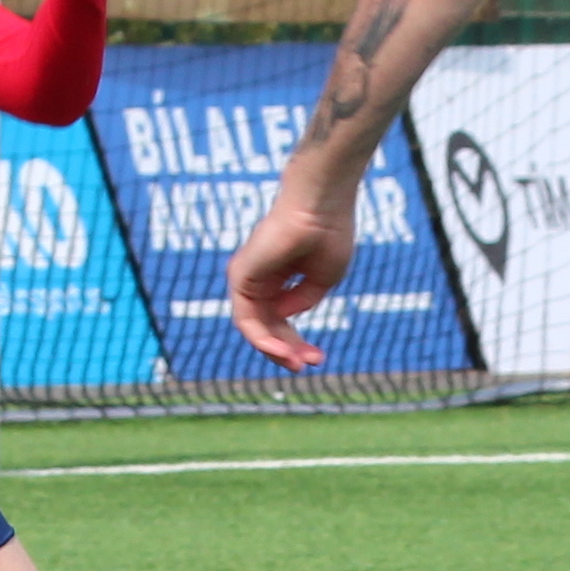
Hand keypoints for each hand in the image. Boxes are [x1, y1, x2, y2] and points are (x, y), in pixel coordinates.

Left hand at [227, 192, 355, 370]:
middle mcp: (259, 278)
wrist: (322, 206)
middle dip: (287, 349)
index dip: (297, 343)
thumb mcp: (321, 279)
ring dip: (275, 350)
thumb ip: (303, 300)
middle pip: (267, 326)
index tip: (316, 359)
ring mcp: (248, 278)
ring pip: (254, 327)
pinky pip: (246, 319)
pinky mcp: (240, 276)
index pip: (280, 319)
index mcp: (279, 278)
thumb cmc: (328, 233)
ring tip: (296, 364)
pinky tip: (283, 349)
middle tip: (308, 365)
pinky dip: (263, 339)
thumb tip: (284, 316)